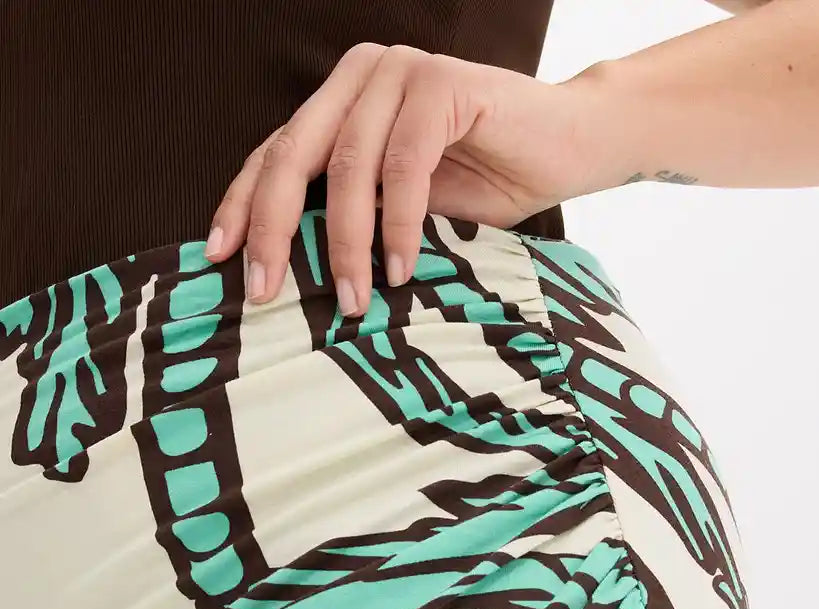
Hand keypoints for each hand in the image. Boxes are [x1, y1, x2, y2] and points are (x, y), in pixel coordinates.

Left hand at [203, 43, 605, 315]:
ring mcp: (400, 72)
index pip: (275, 155)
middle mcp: (362, 77)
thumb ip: (356, 220)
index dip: (243, 207)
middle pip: (293, 155)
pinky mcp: (443, 83)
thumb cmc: (493, 182)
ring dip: (345, 243)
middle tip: (266, 293)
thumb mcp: (407, 212)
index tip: (220, 259)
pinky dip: (398, 224)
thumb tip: (297, 278)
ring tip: (352, 302)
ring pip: (348, 166)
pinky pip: (404, 164)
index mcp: (343, 103)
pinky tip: (401, 270)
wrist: (576, 146)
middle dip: (274, 230)